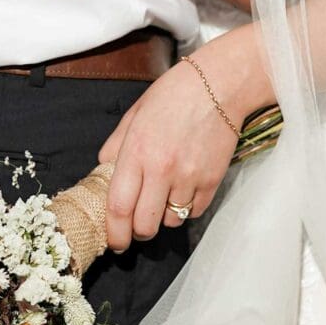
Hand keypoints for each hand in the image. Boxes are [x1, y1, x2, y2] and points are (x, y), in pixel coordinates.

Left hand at [97, 30, 270, 250]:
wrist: (221, 83)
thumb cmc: (175, 93)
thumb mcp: (136, 112)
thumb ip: (116, 144)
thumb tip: (104, 170)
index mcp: (137, 151)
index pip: (118, 207)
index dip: (114, 232)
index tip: (114, 241)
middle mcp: (162, 168)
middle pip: (145, 224)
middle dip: (138, 233)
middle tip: (137, 227)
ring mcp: (190, 176)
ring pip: (171, 221)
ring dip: (164, 218)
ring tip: (165, 197)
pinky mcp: (213, 180)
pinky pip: (195, 211)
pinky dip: (188, 208)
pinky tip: (185, 188)